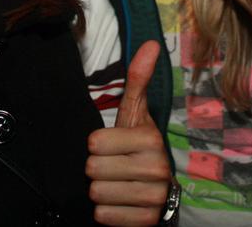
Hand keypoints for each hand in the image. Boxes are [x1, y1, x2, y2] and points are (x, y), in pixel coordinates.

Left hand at [87, 41, 170, 225]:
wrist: (158, 192)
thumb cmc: (139, 148)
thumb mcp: (135, 115)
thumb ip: (137, 80)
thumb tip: (149, 43)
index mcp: (150, 138)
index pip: (94, 143)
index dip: (97, 145)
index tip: (112, 146)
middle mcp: (156, 168)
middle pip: (93, 169)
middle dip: (97, 169)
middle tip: (113, 167)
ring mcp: (153, 197)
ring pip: (97, 193)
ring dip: (101, 191)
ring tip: (116, 184)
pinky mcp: (147, 220)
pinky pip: (104, 216)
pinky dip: (107, 212)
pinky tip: (119, 203)